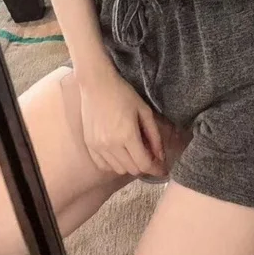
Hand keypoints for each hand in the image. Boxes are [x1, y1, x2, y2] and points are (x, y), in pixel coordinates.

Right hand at [79, 61, 165, 177]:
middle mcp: (111, 145)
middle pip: (132, 169)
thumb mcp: (145, 112)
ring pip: (118, 169)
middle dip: (145, 166)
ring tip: (135, 152)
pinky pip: (103, 165)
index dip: (156, 169)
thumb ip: (155, 136)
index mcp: (127, 135)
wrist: (96, 85)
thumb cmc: (123, 94)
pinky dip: (114, 164)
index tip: (163, 169)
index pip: (144, 164)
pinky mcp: (89, 145)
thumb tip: (160, 157)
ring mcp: (98, 146)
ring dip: (130, 165)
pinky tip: (120, 153)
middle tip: (151, 157)